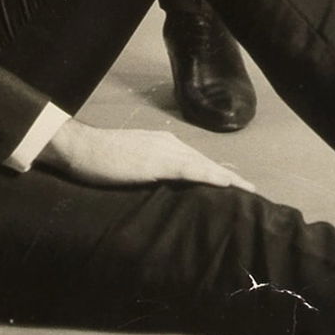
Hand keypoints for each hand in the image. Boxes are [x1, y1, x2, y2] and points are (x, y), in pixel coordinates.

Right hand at [38, 117, 255, 191]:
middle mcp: (167, 143)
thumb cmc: (99, 159)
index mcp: (161, 144)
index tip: (236, 185)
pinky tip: (227, 185)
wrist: (80, 147)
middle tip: (254, 191)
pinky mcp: (157, 161)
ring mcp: (163, 150)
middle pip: (205, 162)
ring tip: (249, 191)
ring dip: (228, 178)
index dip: (216, 173)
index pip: (195, 160)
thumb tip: (163, 191)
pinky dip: (210, 176)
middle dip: (229, 177)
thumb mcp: (130, 164)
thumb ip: (148, 172)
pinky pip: (190, 170)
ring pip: (203, 165)